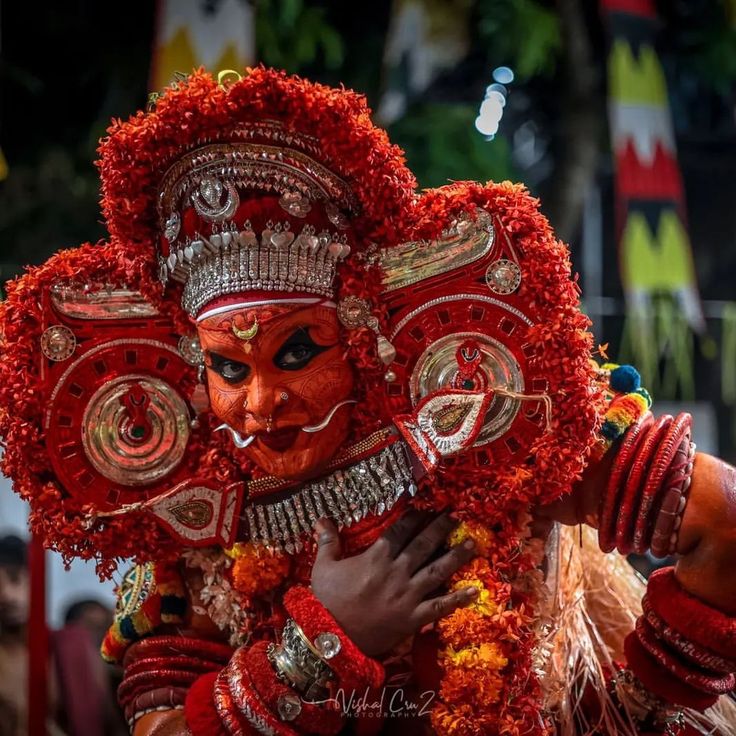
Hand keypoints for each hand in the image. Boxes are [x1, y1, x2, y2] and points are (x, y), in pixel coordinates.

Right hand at [311, 511, 477, 656]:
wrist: (333, 639)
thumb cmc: (327, 601)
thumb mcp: (323, 567)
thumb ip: (327, 541)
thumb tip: (321, 518)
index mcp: (376, 558)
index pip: (401, 531)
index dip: (416, 517)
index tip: (428, 507)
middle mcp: (396, 572)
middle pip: (423, 545)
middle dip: (441, 529)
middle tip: (456, 516)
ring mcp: (407, 596)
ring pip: (437, 571)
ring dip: (456, 556)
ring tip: (472, 543)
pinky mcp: (413, 618)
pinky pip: (439, 607)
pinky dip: (457, 598)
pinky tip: (474, 590)